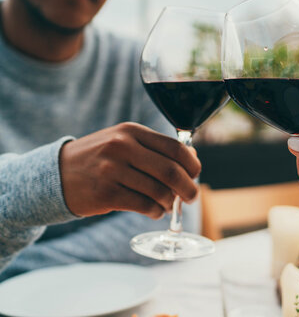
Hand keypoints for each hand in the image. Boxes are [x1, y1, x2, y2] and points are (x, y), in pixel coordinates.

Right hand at [60, 122, 200, 218]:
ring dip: (169, 203)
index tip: (196, 175)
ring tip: (167, 205)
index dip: (192, 164)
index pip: (175, 148)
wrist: (56, 174)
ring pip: (159, 192)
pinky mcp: (105, 194)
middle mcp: (122, 147)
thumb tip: (193, 160)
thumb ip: (155, 148)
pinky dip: (155, 212)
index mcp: (131, 132)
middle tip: (191, 197)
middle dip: (188, 188)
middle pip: (171, 171)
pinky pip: (144, 206)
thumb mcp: (123, 142)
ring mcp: (112, 171)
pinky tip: (154, 211)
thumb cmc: (100, 159)